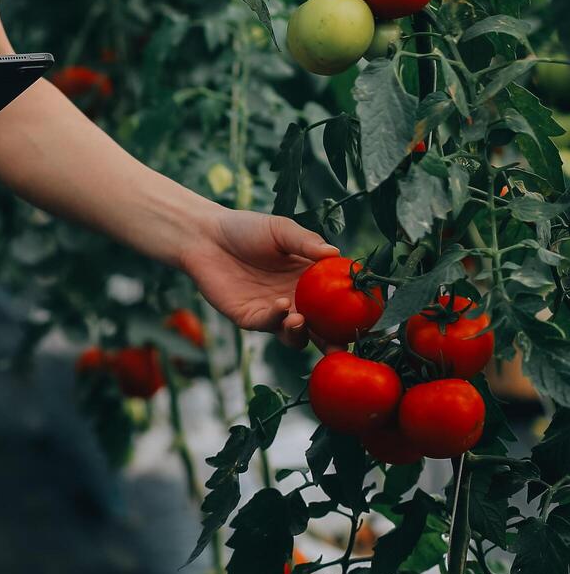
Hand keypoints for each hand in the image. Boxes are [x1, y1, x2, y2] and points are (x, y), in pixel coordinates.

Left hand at [178, 207, 339, 347]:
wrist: (206, 236)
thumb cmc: (246, 229)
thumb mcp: (281, 230)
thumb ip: (307, 242)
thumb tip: (336, 253)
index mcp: (310, 280)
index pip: (337, 301)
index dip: (352, 310)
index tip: (368, 315)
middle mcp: (296, 300)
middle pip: (322, 328)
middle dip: (335, 340)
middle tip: (343, 344)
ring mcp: (274, 312)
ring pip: (296, 335)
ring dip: (303, 332)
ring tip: (302, 319)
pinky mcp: (250, 318)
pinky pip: (269, 325)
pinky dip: (278, 319)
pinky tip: (281, 305)